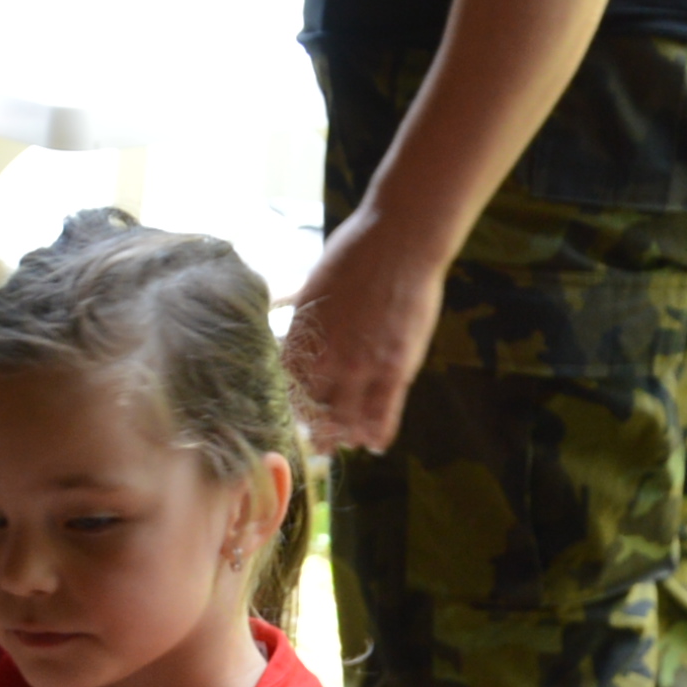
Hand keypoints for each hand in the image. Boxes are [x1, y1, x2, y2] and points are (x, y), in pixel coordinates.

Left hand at [280, 205, 448, 457]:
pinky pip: (384, 414)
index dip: (288, 407)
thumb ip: (303, 318)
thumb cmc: (356, 253)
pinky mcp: (395, 369)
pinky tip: (374, 446)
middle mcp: (326, 360)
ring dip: (344, 438)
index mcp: (301, 338)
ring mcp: (361, 368)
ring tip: (342, 446)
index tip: (290, 418)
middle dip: (312, 431)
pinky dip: (378, 434)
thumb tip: (288, 325)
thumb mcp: (314, 286)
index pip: (285, 388)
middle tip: (313, 444)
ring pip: (346, 422)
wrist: (401, 239)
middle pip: (312, 413)